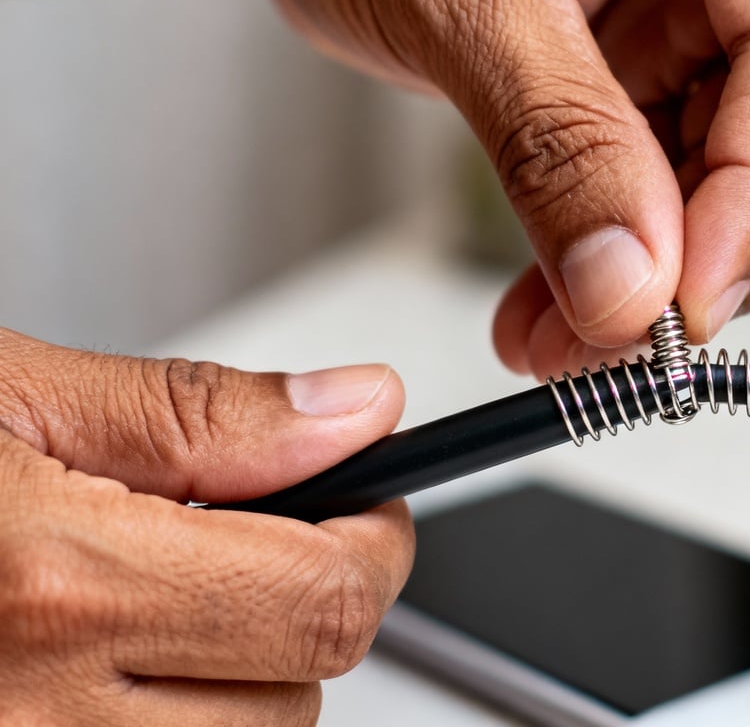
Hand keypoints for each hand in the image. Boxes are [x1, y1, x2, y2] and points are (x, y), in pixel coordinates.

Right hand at [0, 329, 412, 725]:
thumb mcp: (16, 392)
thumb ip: (198, 411)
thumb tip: (356, 411)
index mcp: (61, 582)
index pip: (325, 599)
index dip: (375, 542)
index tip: (365, 499)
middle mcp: (46, 712)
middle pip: (301, 690)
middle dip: (309, 603)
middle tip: (252, 535)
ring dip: (243, 667)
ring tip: (155, 587)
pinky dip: (175, 709)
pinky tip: (117, 646)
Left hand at [256, 0, 749, 376]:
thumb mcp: (464, 1)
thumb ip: (560, 140)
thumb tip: (632, 286)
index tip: (686, 303)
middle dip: (743, 249)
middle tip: (639, 335)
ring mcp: (722, 12)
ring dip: (679, 275)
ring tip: (569, 336)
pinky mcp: (679, 68)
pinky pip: (699, 182)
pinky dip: (640, 258)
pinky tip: (568, 303)